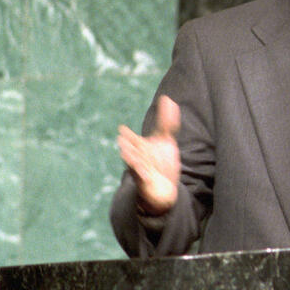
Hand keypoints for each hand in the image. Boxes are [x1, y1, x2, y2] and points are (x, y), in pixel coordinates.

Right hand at [117, 95, 180, 213]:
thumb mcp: (166, 141)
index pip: (135, 139)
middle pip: (133, 149)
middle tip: (121, 138)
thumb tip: (168, 99)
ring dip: (131, 157)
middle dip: (127, 144)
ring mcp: (141, 169)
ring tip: (125, 152)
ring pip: (134, 162)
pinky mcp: (145, 181)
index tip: (122, 129)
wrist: (163, 189)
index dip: (129, 136)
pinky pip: (141, 176)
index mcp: (142, 146)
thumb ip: (167, 122)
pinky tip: (143, 171)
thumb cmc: (162, 163)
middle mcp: (139, 157)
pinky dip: (141, 173)